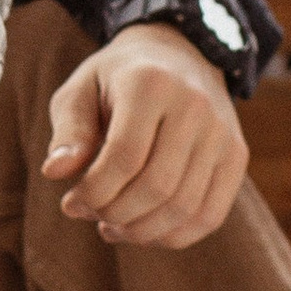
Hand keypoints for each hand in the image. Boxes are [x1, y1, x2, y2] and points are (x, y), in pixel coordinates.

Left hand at [40, 23, 247, 247]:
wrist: (178, 55)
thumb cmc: (117, 80)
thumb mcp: (81, 91)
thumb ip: (68, 132)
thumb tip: (53, 172)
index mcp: (150, 83)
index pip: (124, 156)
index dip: (94, 191)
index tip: (70, 203)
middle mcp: (194, 106)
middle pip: (156, 186)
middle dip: (115, 214)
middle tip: (91, 215)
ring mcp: (222, 132)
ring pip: (184, 207)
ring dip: (142, 231)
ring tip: (112, 227)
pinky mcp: (237, 155)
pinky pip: (210, 215)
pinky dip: (175, 236)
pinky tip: (145, 231)